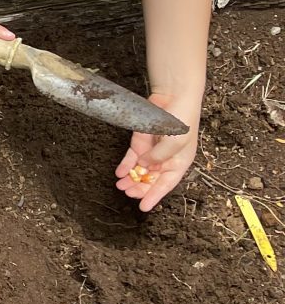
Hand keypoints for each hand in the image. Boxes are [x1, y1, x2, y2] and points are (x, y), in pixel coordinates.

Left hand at [114, 93, 197, 211]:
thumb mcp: (175, 142)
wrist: (174, 96)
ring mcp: (151, 151)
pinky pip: (131, 158)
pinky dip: (125, 166)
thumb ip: (159, 156)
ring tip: (121, 185)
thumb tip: (145, 167)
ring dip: (130, 179)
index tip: (144, 207)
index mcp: (179, 163)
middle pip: (150, 180)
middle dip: (139, 188)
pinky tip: (119, 173)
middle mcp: (165, 160)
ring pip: (139, 171)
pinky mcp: (140, 142)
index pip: (166, 184)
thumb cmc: (183, 119)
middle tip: (128, 193)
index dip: (155, 196)